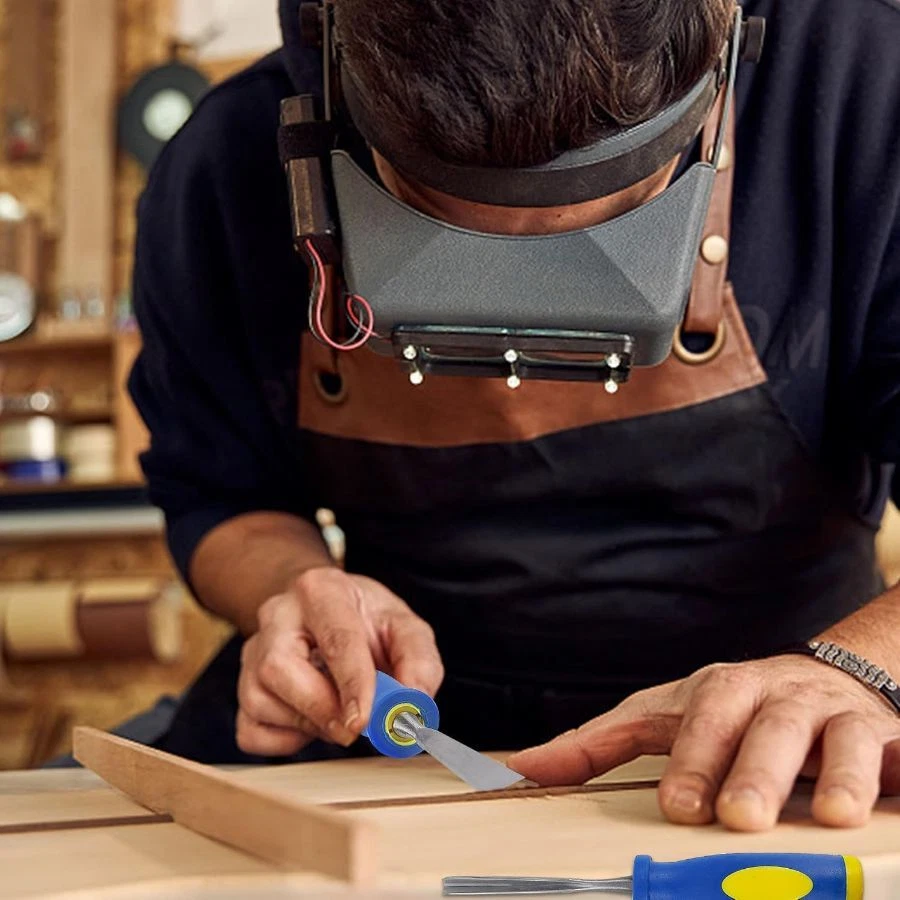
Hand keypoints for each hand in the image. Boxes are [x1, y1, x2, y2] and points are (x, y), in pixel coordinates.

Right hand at [236, 567, 442, 755]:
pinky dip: (286, 740)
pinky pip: (251, 731)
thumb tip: (414, 702)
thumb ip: (418, 660)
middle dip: (322, 708)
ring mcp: (252, 652)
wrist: (321, 610)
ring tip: (337, 710)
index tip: (366, 720)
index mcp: (321, 589)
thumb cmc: (362, 619)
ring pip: (261, 702)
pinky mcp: (241, 689)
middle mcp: (277, 616)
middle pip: (281, 669)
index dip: (353, 683)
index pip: (336, 639)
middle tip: (357, 726)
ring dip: (309, 724)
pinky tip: (311, 719)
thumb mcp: (401, 624)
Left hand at [508, 656, 899, 830]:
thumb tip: (516, 764)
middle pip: (770, 727)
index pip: (706, 716)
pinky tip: (897, 796)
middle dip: (755, 769)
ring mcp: (840, 720)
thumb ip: (597, 743)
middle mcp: (782, 699)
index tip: (678, 806)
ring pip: (843, 739)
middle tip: (738, 817)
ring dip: (837, 774)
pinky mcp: (890, 743)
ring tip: (828, 814)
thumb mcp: (662, 718)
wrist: (819, 681)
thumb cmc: (728, 711)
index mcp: (724, 690)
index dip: (693, 757)